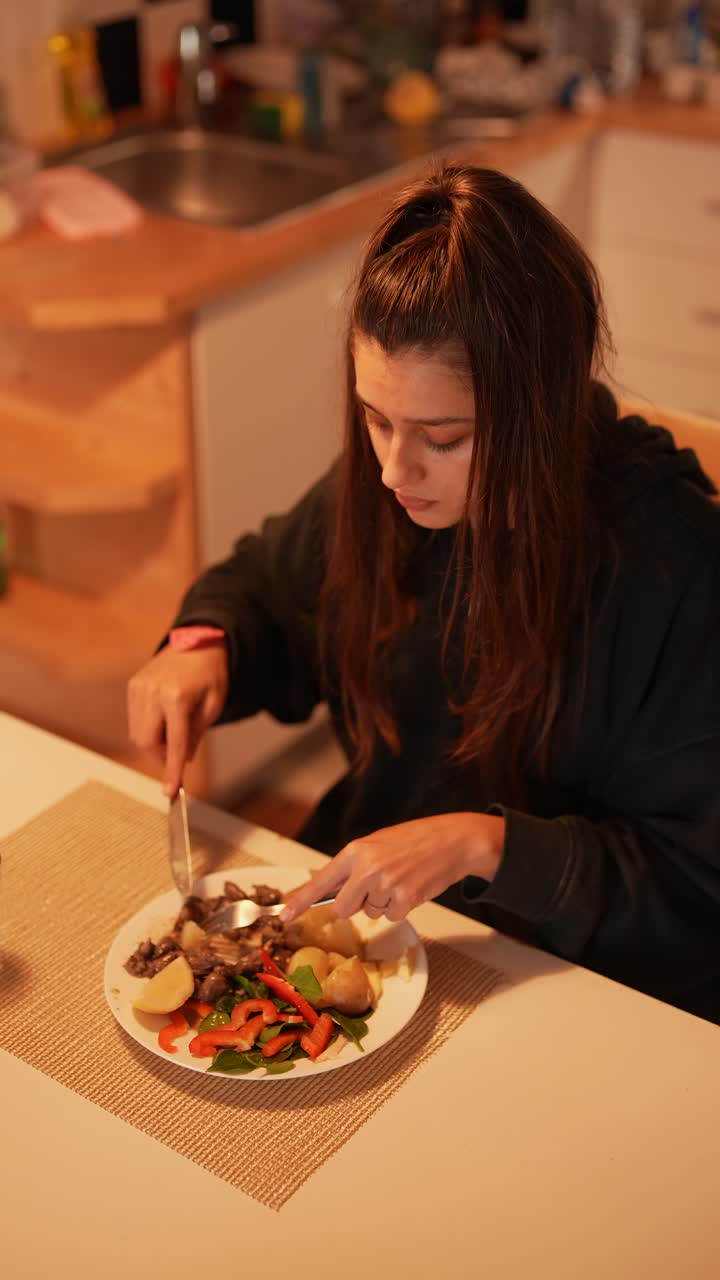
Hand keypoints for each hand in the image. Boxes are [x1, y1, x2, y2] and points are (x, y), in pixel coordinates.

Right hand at [127, 642, 228, 796]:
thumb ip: (197, 734)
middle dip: (161, 756)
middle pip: (147, 742)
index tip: (170, 792)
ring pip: (138, 734)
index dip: (172, 770)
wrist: (197, 641)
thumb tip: (183, 760)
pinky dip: (148, 729)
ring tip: (174, 731)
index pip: (174, 743)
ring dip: (155, 743)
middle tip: (178, 755)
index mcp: (177, 697)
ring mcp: (139, 687)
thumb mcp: (214, 705)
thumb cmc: (211, 674)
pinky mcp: (133, 686)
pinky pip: (135, 720)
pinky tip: (164, 719)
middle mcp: (153, 692)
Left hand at [281, 812, 505, 924]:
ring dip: (384, 903)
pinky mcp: (405, 901)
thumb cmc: (414, 841)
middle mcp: (366, 869)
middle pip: (344, 908)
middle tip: (378, 886)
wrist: (451, 841)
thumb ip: (355, 867)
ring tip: (402, 879)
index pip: (321, 881)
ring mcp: (385, 886)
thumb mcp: (378, 845)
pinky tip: (413, 887)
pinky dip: (402, 907)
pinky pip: (392, 916)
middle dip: (357, 904)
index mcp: (356, 851)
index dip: (300, 901)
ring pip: (371, 913)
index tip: (283, 917)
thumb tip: (331, 894)